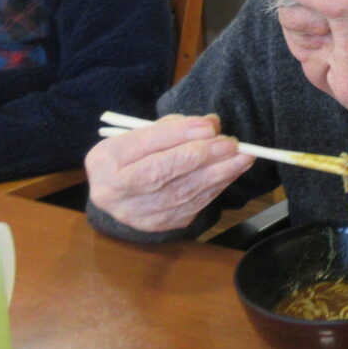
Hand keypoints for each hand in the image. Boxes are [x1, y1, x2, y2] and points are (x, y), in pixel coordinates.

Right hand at [85, 114, 254, 231]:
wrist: (120, 195)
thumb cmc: (134, 156)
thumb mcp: (142, 134)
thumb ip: (174, 127)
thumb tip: (211, 124)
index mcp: (104, 160)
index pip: (144, 144)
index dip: (179, 134)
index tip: (209, 126)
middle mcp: (115, 191)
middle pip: (162, 173)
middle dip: (201, 156)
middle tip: (231, 144)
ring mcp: (138, 213)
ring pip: (183, 192)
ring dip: (219, 173)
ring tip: (243, 157)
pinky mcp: (160, 224)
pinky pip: (193, 204)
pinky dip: (216, 186)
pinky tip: (232, 172)